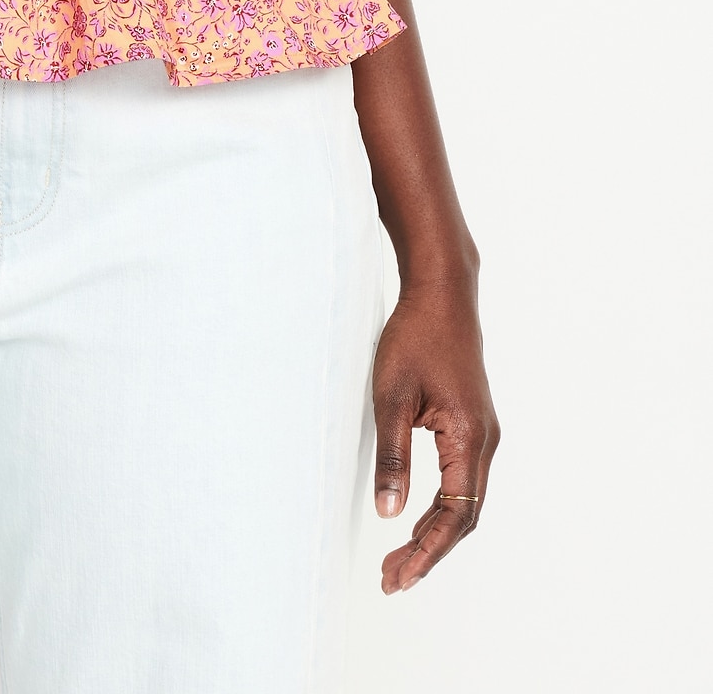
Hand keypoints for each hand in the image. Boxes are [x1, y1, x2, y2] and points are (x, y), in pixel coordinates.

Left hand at [371, 276, 499, 592]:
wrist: (441, 294)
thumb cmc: (415, 337)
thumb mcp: (391, 397)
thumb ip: (392, 456)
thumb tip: (389, 512)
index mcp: (470, 439)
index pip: (454, 516)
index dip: (427, 552)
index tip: (399, 577)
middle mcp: (485, 442)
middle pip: (463, 517)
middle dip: (428, 552)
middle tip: (391, 580)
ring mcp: (482, 434)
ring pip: (464, 502)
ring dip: (433, 532)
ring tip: (398, 559)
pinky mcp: (472, 424)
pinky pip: (461, 480)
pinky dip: (440, 507)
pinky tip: (416, 517)